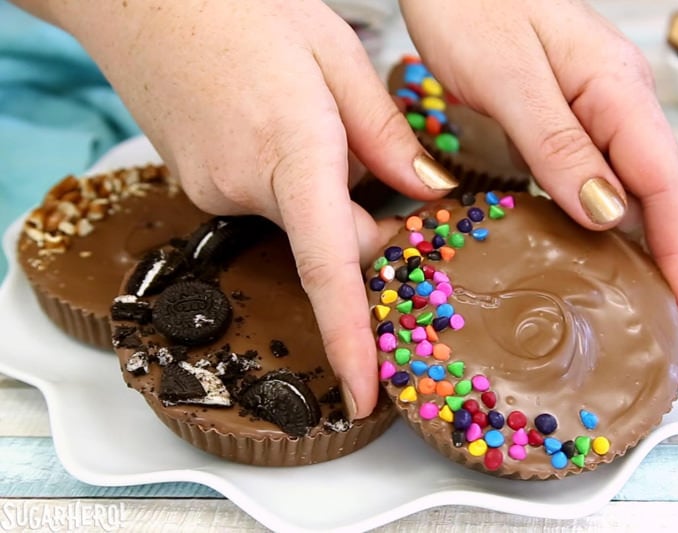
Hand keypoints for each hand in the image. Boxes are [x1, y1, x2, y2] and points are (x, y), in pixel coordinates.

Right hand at [29, 0, 457, 417]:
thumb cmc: (240, 7)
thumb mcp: (335, 51)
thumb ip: (385, 131)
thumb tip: (429, 192)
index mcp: (291, 150)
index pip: (328, 266)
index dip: (350, 337)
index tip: (363, 391)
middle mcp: (245, 187)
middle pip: (333, 241)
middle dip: (366, 220)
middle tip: (382, 161)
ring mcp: (214, 190)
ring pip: (301, 218)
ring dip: (323, 190)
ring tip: (309, 117)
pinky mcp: (200, 185)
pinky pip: (266, 202)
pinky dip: (290, 181)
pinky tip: (276, 126)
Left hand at [401, 0, 677, 327]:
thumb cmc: (473, 8)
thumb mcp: (513, 79)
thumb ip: (559, 144)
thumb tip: (606, 212)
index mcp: (616, 88)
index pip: (666, 182)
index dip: (676, 248)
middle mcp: (614, 99)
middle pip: (654, 187)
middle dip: (663, 252)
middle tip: (655, 313)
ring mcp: (590, 106)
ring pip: (624, 182)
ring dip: (631, 237)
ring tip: (627, 291)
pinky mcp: (562, 113)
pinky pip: (591, 171)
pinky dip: (594, 211)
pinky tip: (583, 239)